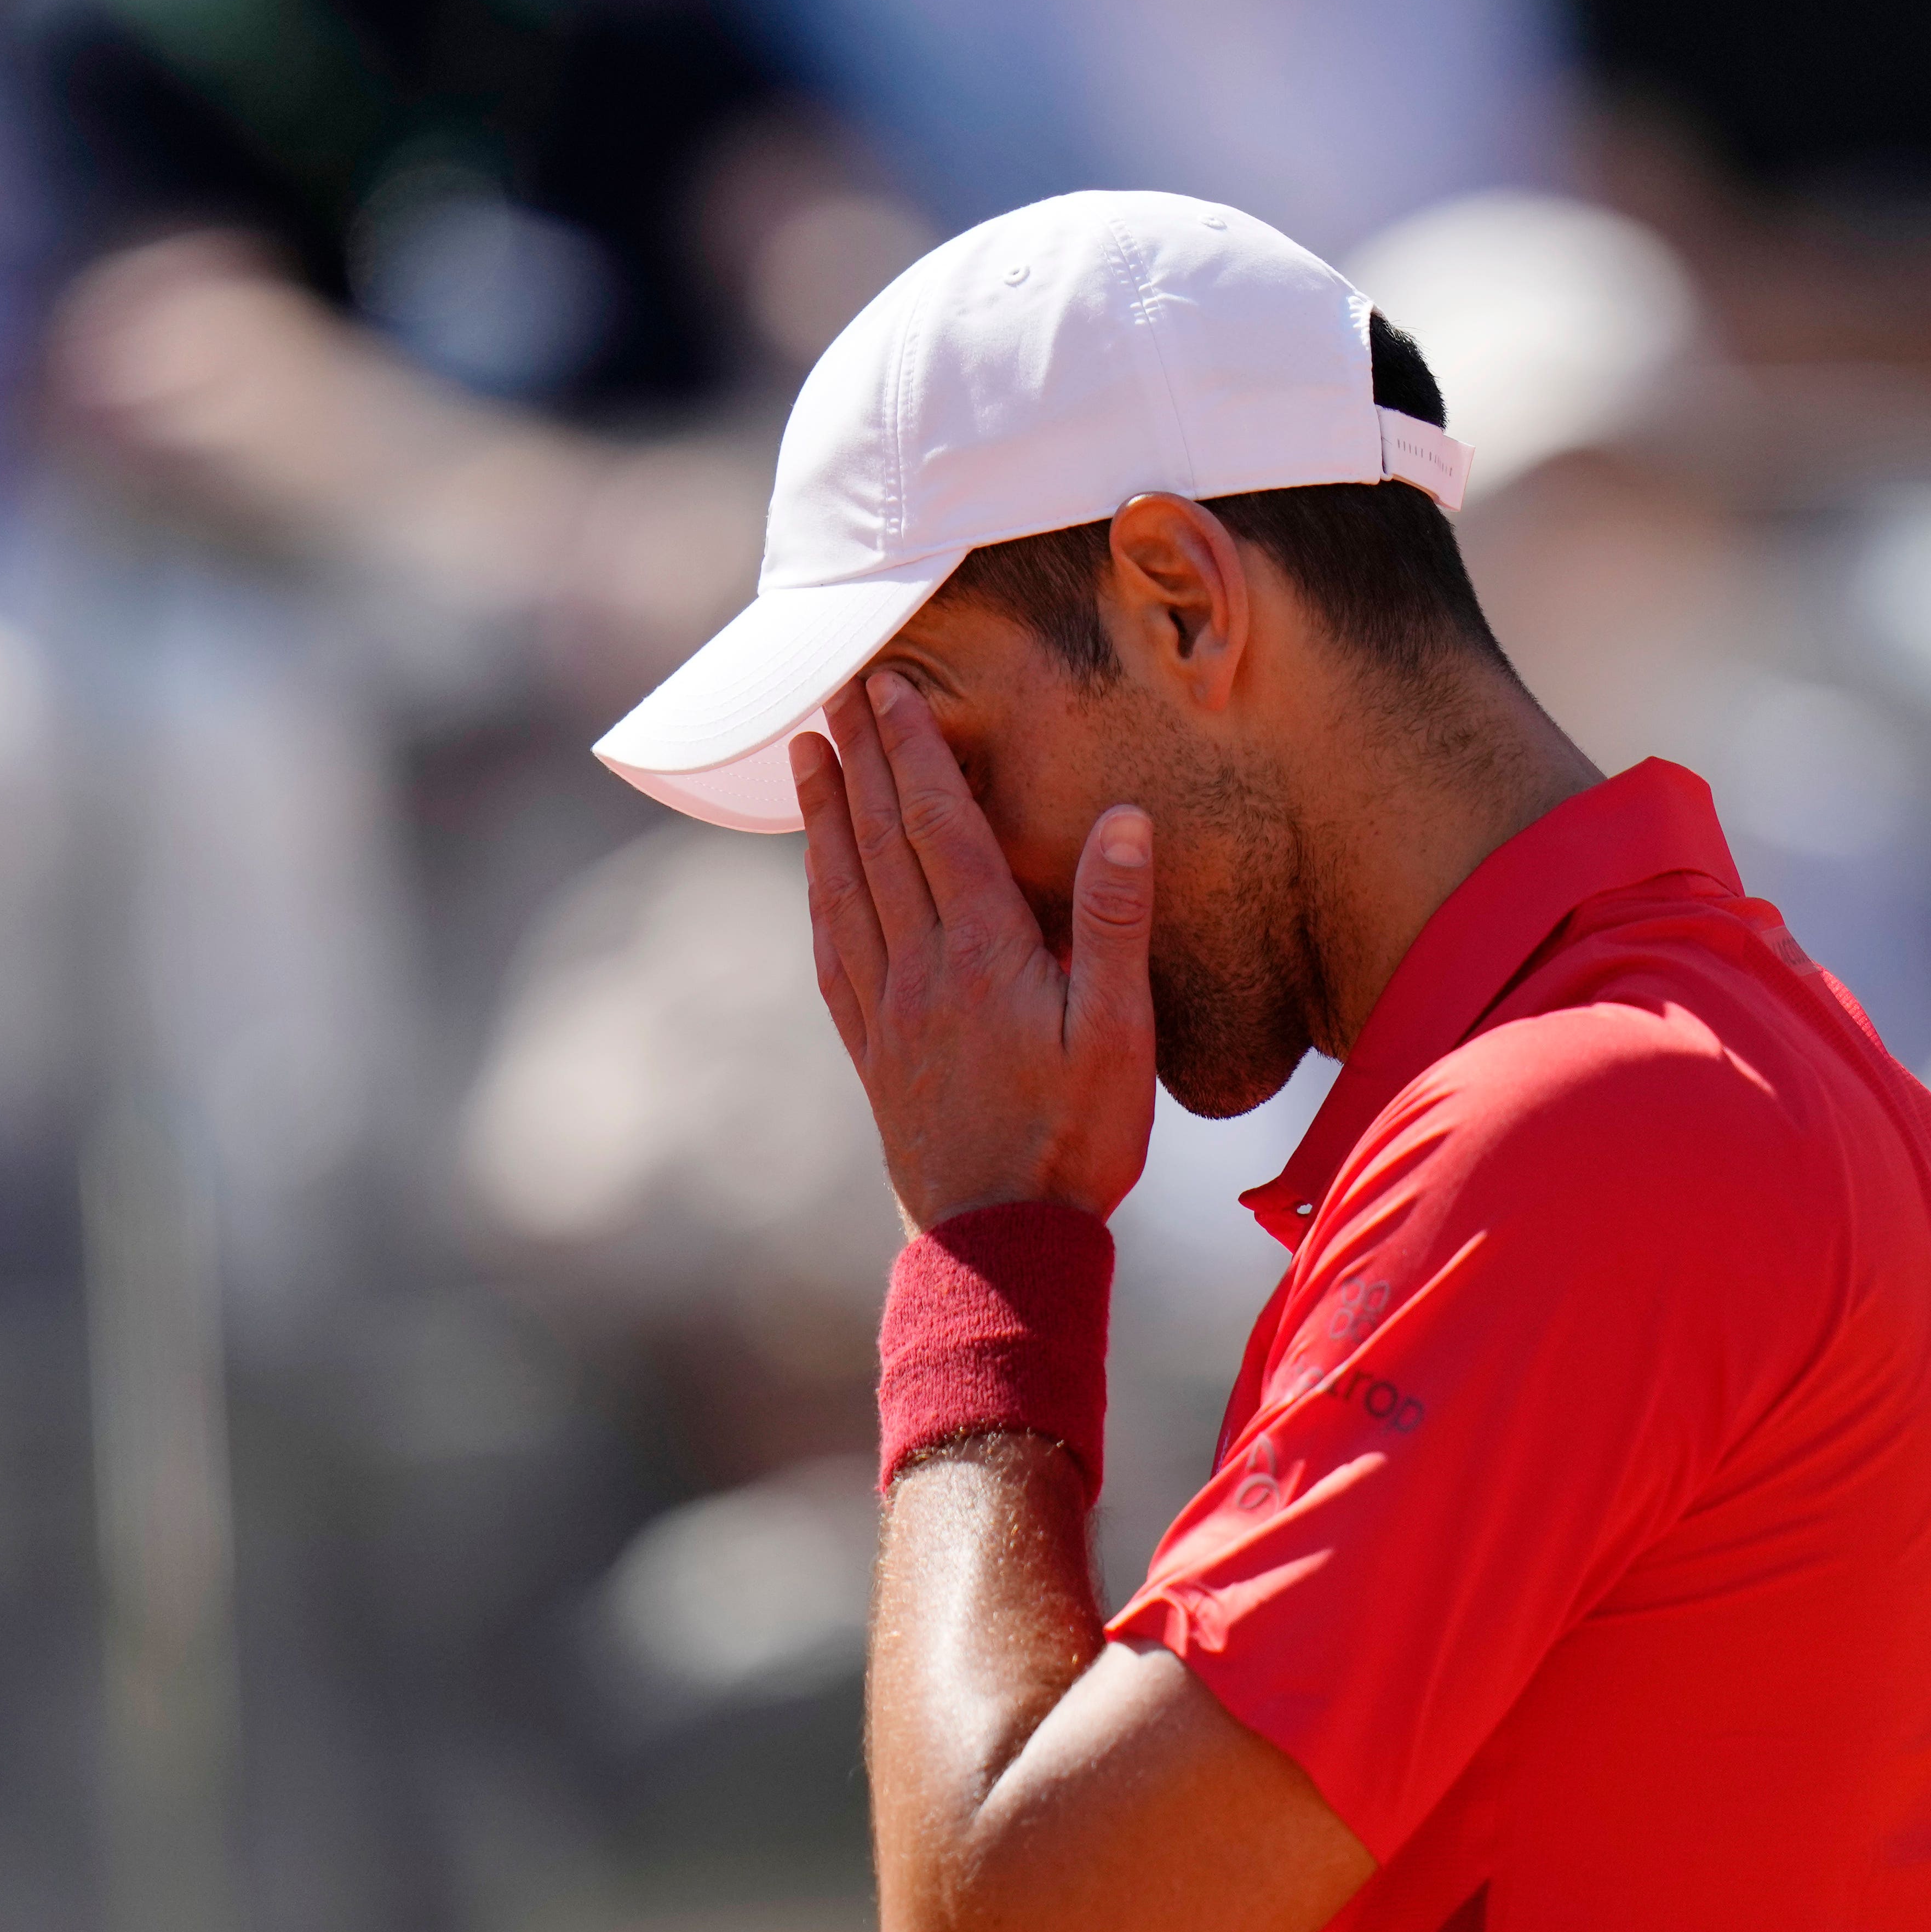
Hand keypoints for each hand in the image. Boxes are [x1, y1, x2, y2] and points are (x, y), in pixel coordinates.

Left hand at [797, 671, 1156, 1229]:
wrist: (1001, 1245)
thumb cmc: (1075, 1140)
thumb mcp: (1121, 1034)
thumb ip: (1115, 923)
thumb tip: (1123, 818)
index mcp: (984, 955)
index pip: (939, 827)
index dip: (913, 751)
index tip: (887, 686)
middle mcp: (922, 970)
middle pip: (882, 841)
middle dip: (862, 756)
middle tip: (836, 687)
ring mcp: (889, 1011)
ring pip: (845, 888)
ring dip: (826, 814)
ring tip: (807, 752)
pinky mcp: (875, 1050)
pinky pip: (834, 951)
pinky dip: (820, 893)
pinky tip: (815, 871)